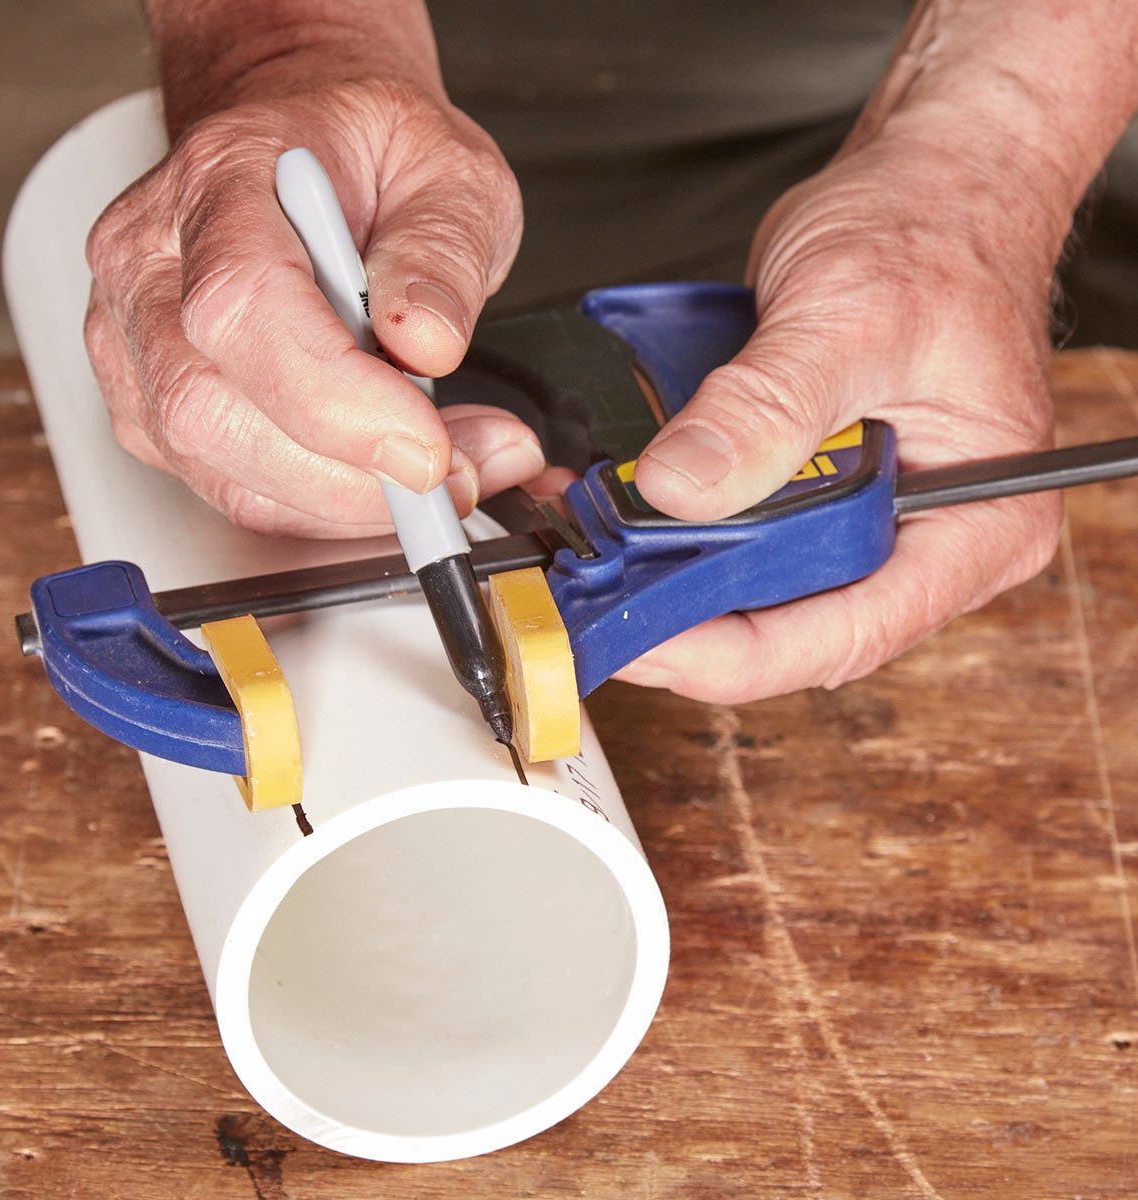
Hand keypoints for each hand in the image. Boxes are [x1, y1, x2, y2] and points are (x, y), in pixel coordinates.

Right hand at [85, 45, 535, 536]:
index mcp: (216, 179)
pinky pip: (235, 490)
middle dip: (352, 477)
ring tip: (446, 471)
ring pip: (222, 470)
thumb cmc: (369, 154)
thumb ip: (443, 251)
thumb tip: (428, 343)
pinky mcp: (155, 408)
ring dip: (349, 502)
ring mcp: (138, 343)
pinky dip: (325, 506)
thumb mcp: (448, 171)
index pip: (243, 307)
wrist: (305, 151)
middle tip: (458, 476)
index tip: (427, 452)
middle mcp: (151, 265)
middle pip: (211, 411)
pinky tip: (385, 478)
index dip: (337, 402)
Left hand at [626, 137, 1064, 702]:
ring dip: (674, 575)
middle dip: (690, 615)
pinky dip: (681, 530)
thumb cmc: (930, 231)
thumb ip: (766, 408)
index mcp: (978, 521)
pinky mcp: (822, 493)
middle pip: (795, 624)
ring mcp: (871, 520)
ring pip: (760, 590)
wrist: (930, 180)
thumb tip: (682, 488)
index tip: (642, 638)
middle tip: (595, 594)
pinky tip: (624, 512)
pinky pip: (745, 537)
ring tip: (595, 552)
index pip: (848, 631)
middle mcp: (928, 539)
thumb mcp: (847, 315)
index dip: (735, 653)